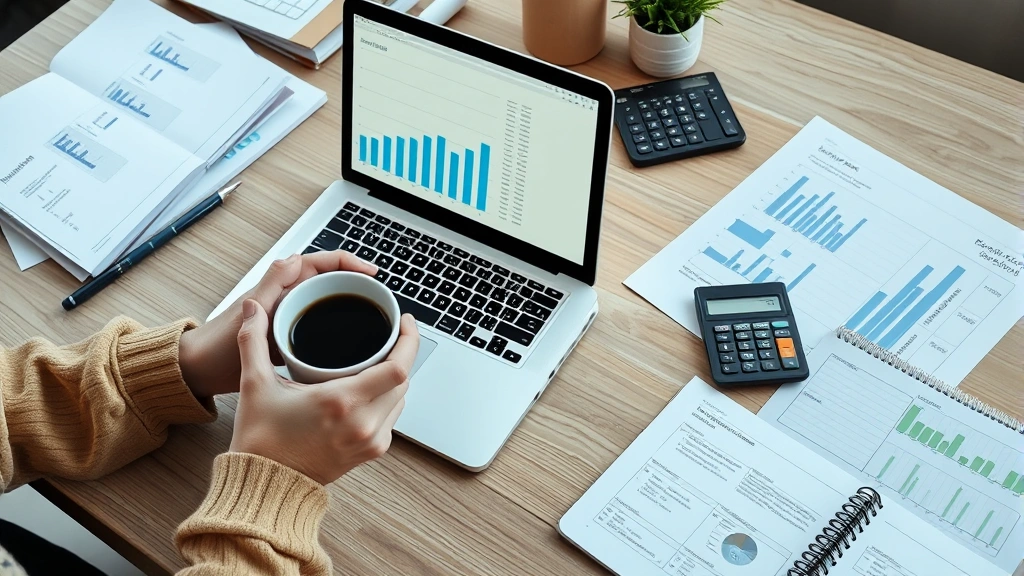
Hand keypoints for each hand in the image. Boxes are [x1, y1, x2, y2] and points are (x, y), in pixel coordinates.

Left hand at [178, 252, 376, 398]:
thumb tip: (296, 258)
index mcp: (284, 285)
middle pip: (336, 283)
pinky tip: (356, 350)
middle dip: (361, 287)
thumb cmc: (219, 344)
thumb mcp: (250, 314)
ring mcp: (294, 317)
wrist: (201, 372)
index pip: (326, 263)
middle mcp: (291, 297)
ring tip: (377, 322)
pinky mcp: (295, 338)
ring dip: (355, 309)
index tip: (373, 275)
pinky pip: (327, 329)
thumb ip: (272, 284)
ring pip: (334, 306)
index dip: (353, 265)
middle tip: (383, 301)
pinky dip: (344, 334)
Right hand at [228, 300, 418, 484]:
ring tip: (381, 357)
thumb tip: (251, 308)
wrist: (264, 487)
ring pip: (401, 398)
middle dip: (402, 353)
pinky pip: (393, 417)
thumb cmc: (260, 439)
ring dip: (395, 377)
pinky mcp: (371, 452)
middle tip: (391, 333)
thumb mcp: (254, 385)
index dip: (410, 340)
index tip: (403, 321)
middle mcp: (364, 423)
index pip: (398, 367)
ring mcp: (371, 440)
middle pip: (404, 379)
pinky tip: (372, 387)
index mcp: (342, 402)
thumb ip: (253, 341)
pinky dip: (388, 399)